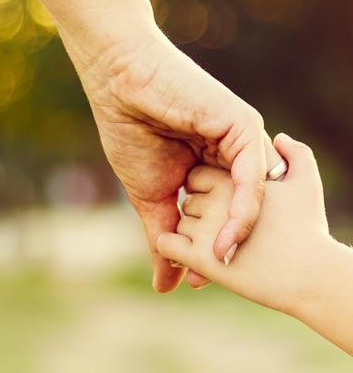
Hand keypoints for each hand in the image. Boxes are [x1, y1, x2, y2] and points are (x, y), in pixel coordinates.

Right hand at [70, 21, 271, 291]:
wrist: (117, 86)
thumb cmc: (129, 133)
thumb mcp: (151, 199)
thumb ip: (164, 240)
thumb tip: (165, 286)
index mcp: (214, 166)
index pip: (225, 216)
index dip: (214, 247)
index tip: (200, 281)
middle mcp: (234, 153)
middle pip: (244, 209)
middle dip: (230, 245)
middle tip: (215, 277)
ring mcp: (242, 139)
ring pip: (255, 196)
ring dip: (240, 233)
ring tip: (223, 264)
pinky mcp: (244, 126)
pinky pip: (253, 176)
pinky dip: (243, 209)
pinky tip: (228, 236)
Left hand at [156, 134, 331, 312]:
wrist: (314, 277)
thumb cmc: (309, 231)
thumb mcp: (307, 185)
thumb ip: (296, 156)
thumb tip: (279, 139)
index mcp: (236, 177)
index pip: (203, 179)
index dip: (211, 195)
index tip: (224, 212)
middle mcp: (218, 198)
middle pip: (192, 202)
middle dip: (200, 215)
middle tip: (220, 236)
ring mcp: (206, 227)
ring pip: (181, 226)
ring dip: (188, 238)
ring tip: (214, 255)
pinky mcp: (198, 256)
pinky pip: (167, 245)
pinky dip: (171, 253)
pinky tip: (185, 263)